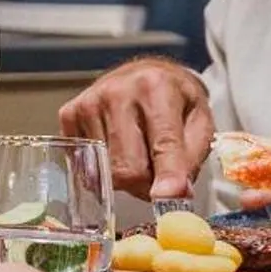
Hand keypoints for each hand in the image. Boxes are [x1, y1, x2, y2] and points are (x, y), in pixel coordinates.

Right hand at [59, 57, 213, 199]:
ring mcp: (90, 103)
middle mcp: (119, 92)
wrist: (147, 73)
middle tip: (156, 176)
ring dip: (125, 177)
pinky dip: (103, 168)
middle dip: (145, 184)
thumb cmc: (176, 101)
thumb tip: (176, 196)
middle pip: (127, 168)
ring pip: (105, 172)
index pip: (163, 143)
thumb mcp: (200, 123)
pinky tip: (114, 148)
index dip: (167, 176)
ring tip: (136, 155)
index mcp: (158, 88)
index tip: (166, 198)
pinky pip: (85, 166)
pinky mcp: (70, 115)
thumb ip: (191, 159)